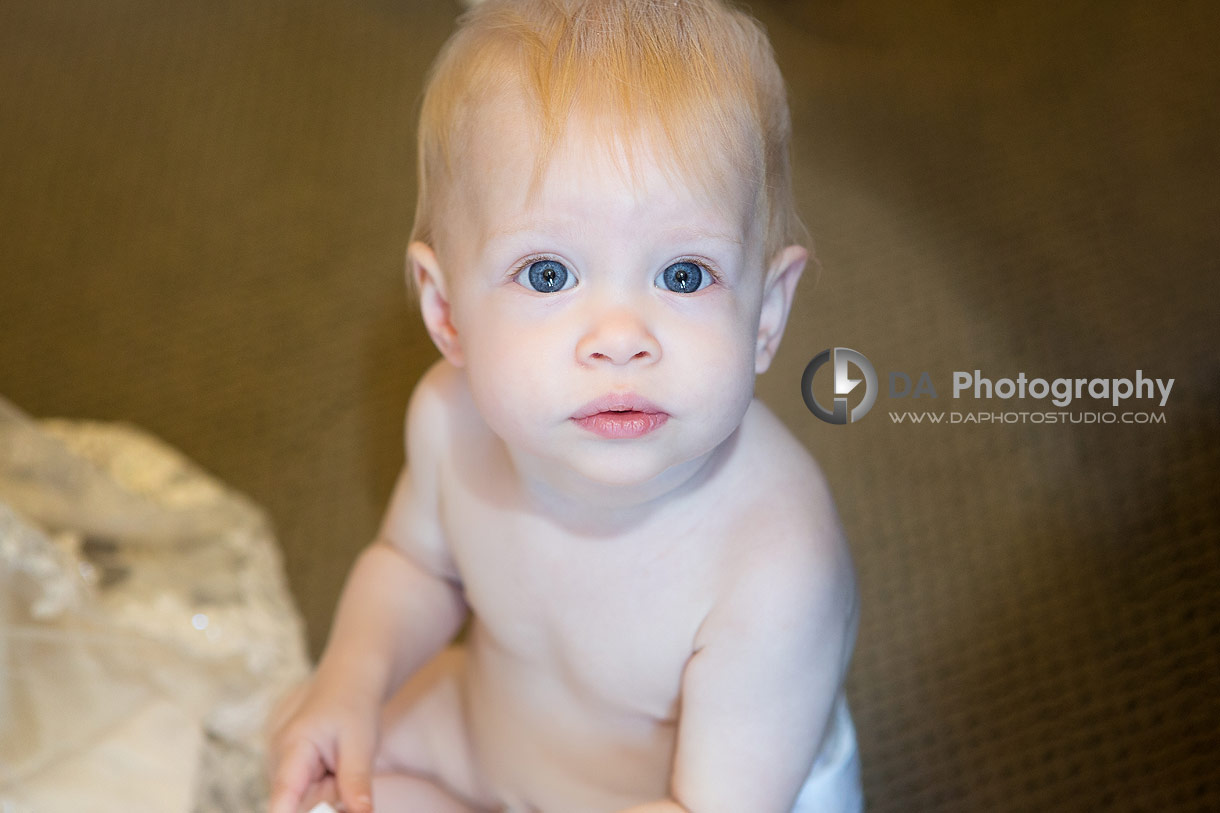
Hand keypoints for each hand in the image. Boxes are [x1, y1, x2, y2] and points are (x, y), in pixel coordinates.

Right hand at [267, 679, 379, 812]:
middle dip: (327, 804)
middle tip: (347, 775)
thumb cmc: (353, 709)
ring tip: (341, 767)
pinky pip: (304, 796)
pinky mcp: (285, 773)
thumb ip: (356, 782)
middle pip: (298, 805)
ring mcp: (277, 766)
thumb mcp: (361, 743)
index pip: (284, 793)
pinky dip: (324, 792)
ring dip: (327, 796)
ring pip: (303, 803)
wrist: (347, 685)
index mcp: (292, 746)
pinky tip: (333, 772)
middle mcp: (275, 759)